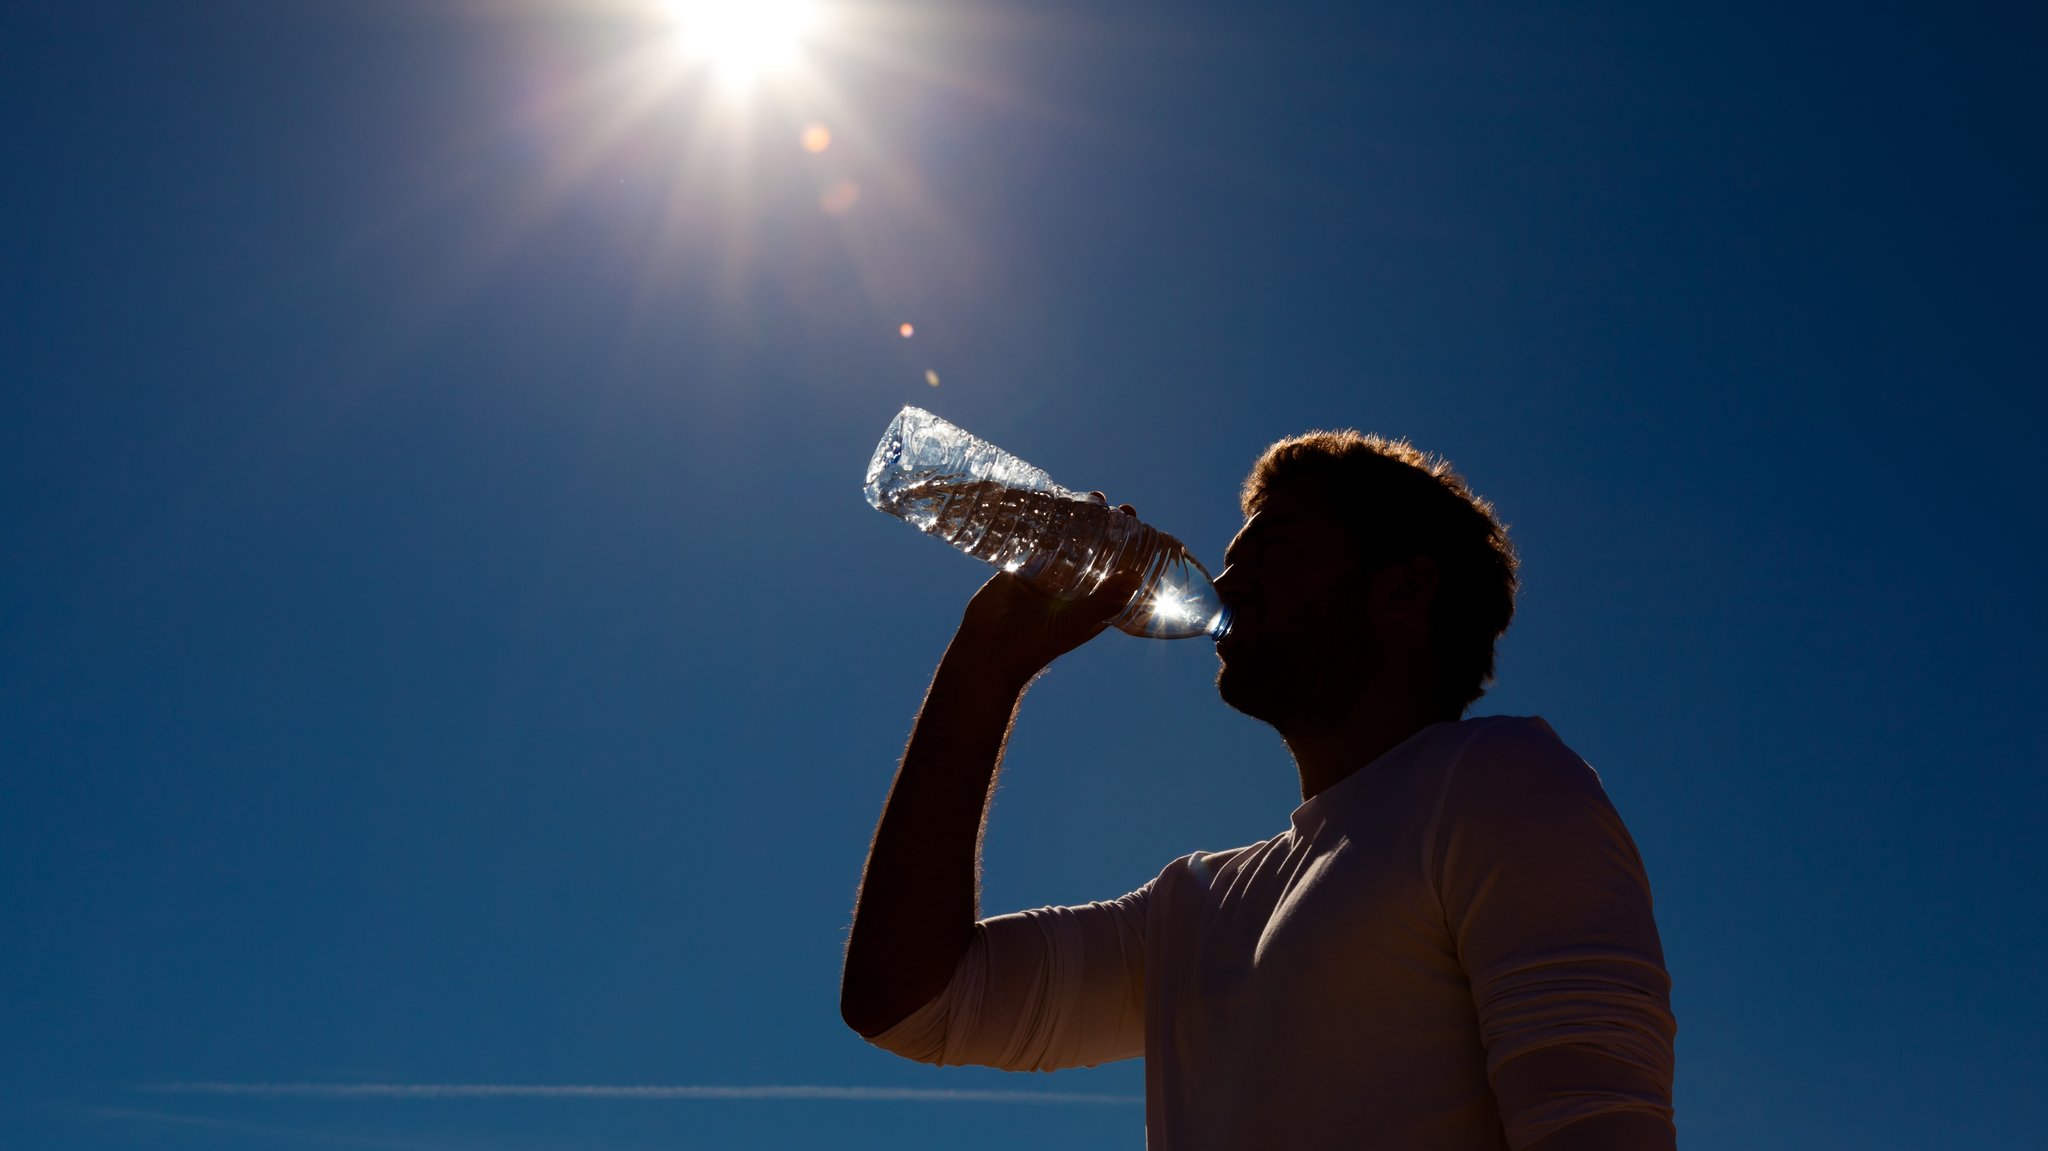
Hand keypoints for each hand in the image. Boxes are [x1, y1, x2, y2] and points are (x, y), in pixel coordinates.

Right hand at [955, 493, 1143, 684]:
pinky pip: (1034, 540)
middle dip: (1104, 525)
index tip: (1135, 521)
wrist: (987, 651)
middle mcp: (1073, 587)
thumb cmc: (1034, 646)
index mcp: (1092, 602)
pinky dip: (1042, 523)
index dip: (1130, 546)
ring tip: (1083, 497)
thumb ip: (1103, 601)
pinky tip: (1048, 500)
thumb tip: (1136, 576)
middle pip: (1094, 548)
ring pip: (1066, 540)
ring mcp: (1047, 576)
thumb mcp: (1074, 622)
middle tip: (1108, 503)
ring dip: (1075, 518)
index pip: (1118, 569)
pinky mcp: (1021, 568)